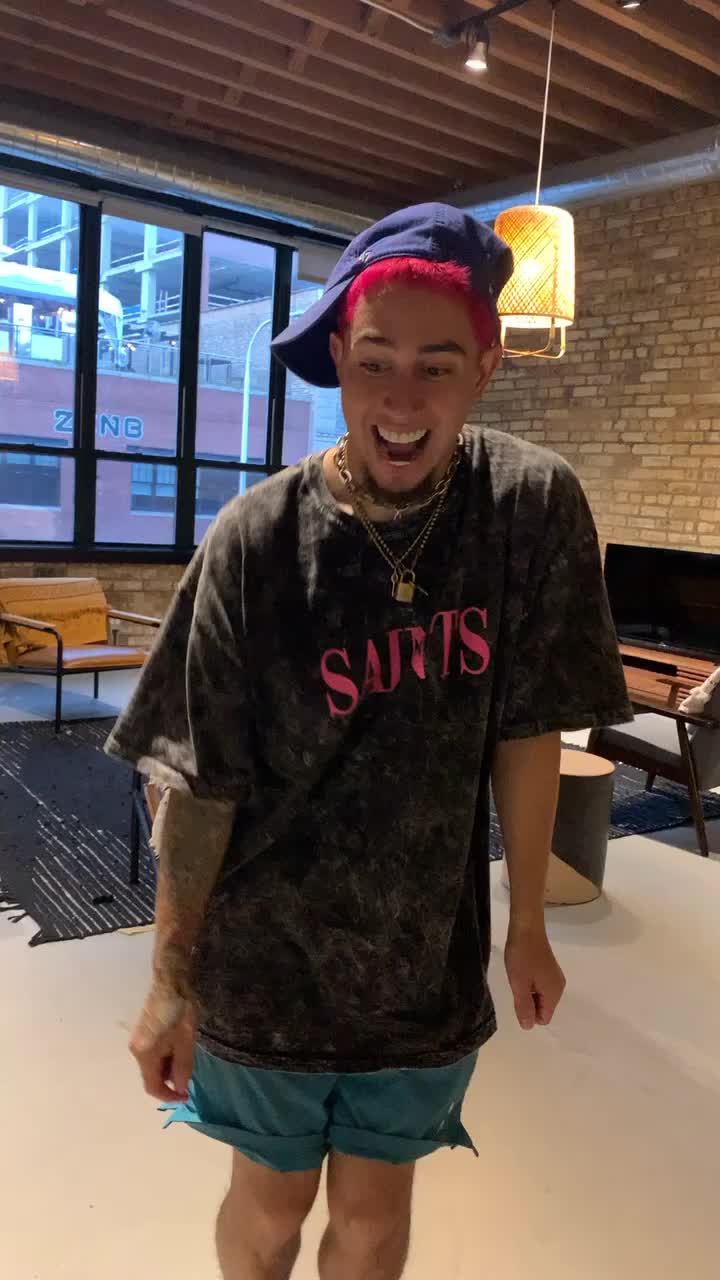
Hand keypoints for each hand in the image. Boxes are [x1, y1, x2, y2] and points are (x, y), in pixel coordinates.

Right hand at [129, 982, 195, 1102]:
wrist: (171, 982)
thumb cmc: (180, 1011)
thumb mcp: (186, 1042)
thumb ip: (182, 1068)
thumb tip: (180, 1089)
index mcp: (144, 1054)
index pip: (152, 1086)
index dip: (169, 1096)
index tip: (186, 1095)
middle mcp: (136, 1050)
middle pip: (152, 1075)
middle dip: (171, 1080)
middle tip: (190, 1073)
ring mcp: (138, 1040)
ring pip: (154, 1064)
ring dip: (169, 1067)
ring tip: (186, 1055)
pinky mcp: (143, 1033)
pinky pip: (153, 1054)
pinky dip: (166, 1057)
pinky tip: (179, 1046)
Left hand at [505, 924, 565, 1030]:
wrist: (526, 927)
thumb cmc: (522, 956)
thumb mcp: (519, 984)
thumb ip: (524, 1007)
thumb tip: (528, 1027)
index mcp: (554, 993)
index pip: (544, 1018)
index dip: (529, 1013)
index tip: (519, 997)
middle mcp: (559, 987)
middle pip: (543, 1008)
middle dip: (528, 1002)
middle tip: (518, 984)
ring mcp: (555, 977)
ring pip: (540, 996)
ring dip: (527, 991)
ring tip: (519, 976)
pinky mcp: (549, 968)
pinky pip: (539, 985)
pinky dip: (529, 982)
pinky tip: (522, 970)